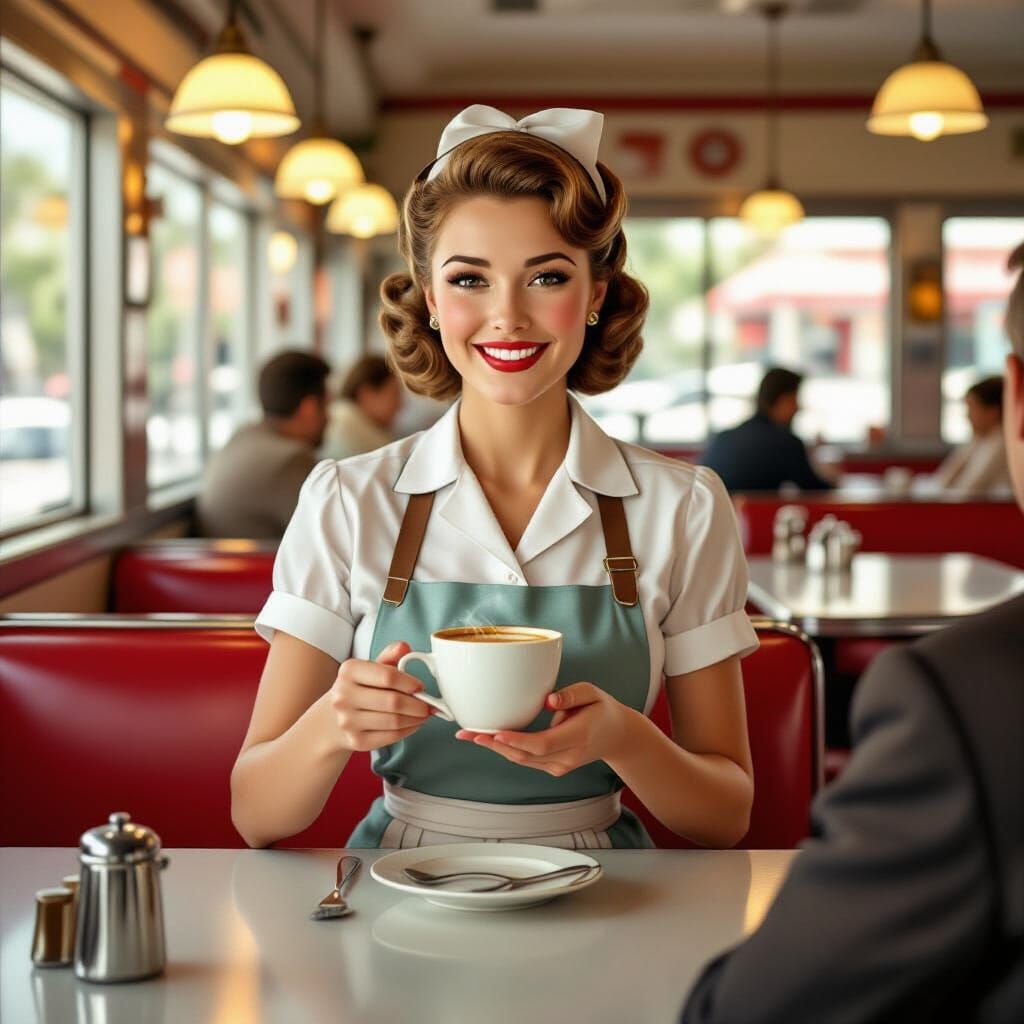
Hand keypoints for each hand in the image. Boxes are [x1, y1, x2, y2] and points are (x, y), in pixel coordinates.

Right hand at [328, 641, 433, 751]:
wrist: (332, 719)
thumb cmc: (358, 689)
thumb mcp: (370, 668)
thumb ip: (389, 656)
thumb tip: (404, 647)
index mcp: (349, 671)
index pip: (388, 676)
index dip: (410, 683)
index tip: (421, 687)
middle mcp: (344, 696)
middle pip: (393, 702)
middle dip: (418, 705)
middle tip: (429, 705)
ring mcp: (348, 721)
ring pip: (394, 721)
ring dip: (416, 719)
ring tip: (423, 714)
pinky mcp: (356, 741)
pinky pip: (391, 737)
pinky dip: (408, 730)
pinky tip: (412, 724)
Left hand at [455, 683, 637, 776]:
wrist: (617, 736)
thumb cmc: (602, 710)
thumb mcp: (593, 693)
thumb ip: (572, 695)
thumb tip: (549, 700)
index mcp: (578, 737)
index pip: (542, 743)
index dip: (516, 740)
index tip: (495, 732)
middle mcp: (567, 757)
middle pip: (525, 755)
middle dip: (494, 745)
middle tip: (468, 733)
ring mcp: (560, 766)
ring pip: (522, 760)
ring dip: (495, 748)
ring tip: (470, 735)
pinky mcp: (553, 767)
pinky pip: (526, 759)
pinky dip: (506, 749)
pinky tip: (488, 739)